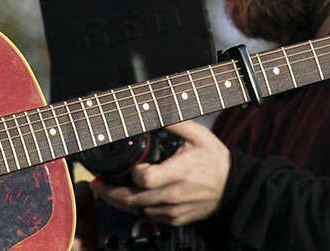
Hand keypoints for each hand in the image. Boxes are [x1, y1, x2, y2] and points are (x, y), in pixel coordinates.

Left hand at [90, 121, 230, 226]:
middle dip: (110, 193)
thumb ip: (174, 122)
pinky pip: (149, 217)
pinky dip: (136, 209)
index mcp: (177, 173)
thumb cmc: (215, 161)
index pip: (144, 179)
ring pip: (137, 211)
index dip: (132, 173)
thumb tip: (154, 110)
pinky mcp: (174, 219)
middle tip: (97, 184)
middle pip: (133, 199)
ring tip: (106, 191)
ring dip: (120, 202)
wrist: (233, 187)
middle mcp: (172, 195)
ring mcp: (173, 210)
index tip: (128, 166)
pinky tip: (129, 199)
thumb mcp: (198, 134)